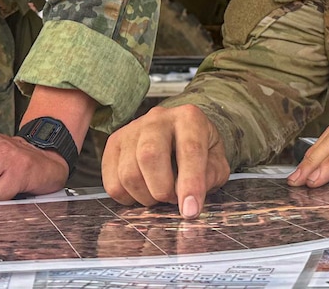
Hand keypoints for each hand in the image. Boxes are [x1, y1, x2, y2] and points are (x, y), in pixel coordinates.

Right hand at [102, 104, 229, 218]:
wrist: (179, 133)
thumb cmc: (200, 149)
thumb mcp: (216, 161)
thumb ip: (210, 177)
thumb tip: (190, 201)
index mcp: (189, 117)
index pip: (189, 150)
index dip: (190, 184)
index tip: (190, 211)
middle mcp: (158, 118)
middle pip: (149, 156)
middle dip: (161, 189)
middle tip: (171, 199)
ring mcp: (132, 129)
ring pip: (128, 172)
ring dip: (146, 197)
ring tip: (159, 194)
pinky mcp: (114, 144)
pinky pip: (112, 182)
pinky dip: (128, 198)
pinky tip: (143, 192)